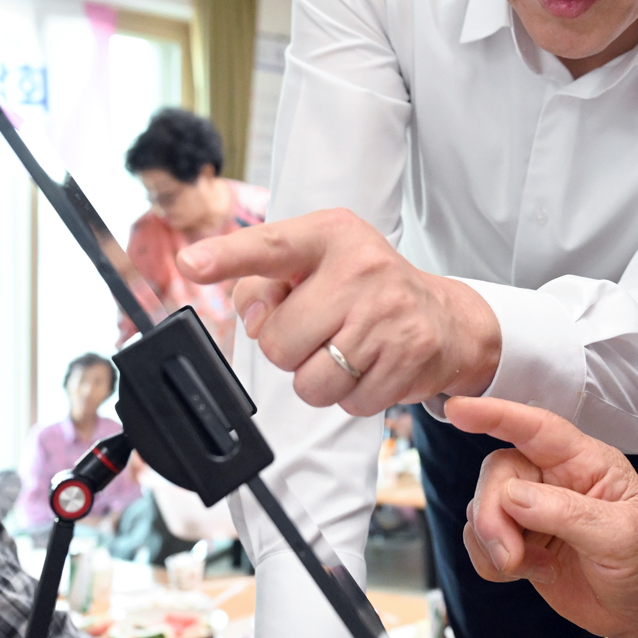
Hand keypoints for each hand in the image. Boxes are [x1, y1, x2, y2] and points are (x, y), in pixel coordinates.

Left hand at [178, 208, 500, 413]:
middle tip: (323, 331)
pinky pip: (348, 403)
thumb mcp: (320, 265)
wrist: (447, 319)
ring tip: (347, 352)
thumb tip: (253, 319)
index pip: (270, 245)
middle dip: (292, 349)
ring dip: (319, 379)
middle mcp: (361, 267)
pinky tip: (372, 367)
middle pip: (278, 341)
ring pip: (310, 382)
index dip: (227, 257)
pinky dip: (353, 395)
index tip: (191, 264)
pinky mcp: (408, 356)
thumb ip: (268, 282)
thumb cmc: (367, 289)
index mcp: (330, 234)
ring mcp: (387, 313)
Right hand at [446, 396, 637, 637]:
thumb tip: (514, 496)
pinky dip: (491, 562)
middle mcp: (556, 479)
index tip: (458, 409)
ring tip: (532, 568)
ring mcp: (535, 512)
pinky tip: (529, 574)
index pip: (536, 428)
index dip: (496, 414)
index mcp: (586, 463)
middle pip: (499, 474)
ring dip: (494, 544)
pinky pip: (481, 542)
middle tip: (510, 557)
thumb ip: (568, 513)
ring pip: (484, 508)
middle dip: (494, 516)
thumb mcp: (623, 537)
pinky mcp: (521, 544)